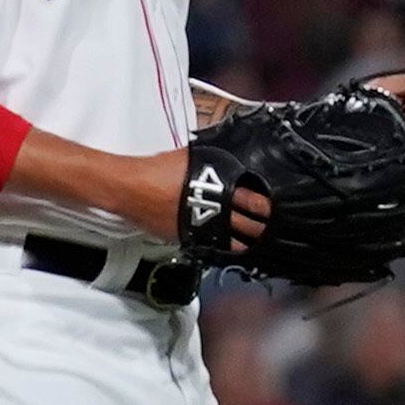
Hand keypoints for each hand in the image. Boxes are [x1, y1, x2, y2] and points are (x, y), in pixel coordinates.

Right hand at [119, 148, 265, 245]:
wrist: (131, 188)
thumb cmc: (156, 171)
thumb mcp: (194, 158)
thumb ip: (213, 163)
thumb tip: (223, 162)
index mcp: (217, 190)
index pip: (253, 202)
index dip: (266, 207)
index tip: (272, 209)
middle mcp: (211, 213)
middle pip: (248, 226)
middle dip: (261, 228)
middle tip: (269, 228)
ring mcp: (199, 229)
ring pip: (232, 243)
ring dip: (245, 242)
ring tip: (255, 242)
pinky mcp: (185, 239)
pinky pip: (210, 246)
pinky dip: (222, 247)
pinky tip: (228, 247)